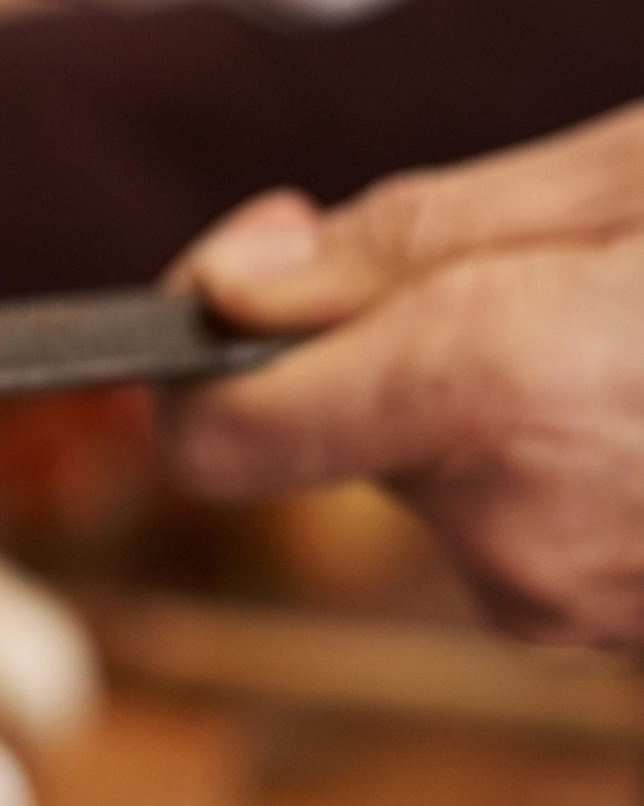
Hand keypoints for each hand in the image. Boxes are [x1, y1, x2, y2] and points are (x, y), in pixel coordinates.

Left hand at [173, 104, 643, 644]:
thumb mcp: (632, 178)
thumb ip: (418, 235)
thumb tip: (234, 290)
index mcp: (504, 398)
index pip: (219, 430)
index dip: (205, 331)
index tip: (275, 239)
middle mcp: (517, 535)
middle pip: (341, 425)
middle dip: (404, 332)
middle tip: (547, 255)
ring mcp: (574, 601)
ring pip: (439, 469)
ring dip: (494, 389)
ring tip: (626, 319)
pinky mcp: (614, 627)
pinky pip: (521, 519)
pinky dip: (558, 449)